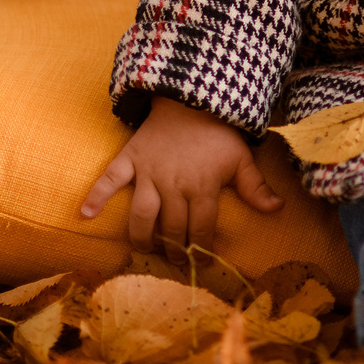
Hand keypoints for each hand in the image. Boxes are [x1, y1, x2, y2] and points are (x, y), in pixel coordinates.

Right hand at [80, 96, 282, 254]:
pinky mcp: (131, 158)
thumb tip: (278, 209)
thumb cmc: (218, 132)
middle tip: (175, 262)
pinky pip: (110, 178)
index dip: (202, 249)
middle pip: (171, 227)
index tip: (202, 266)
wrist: (193, 97)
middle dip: (174, 250)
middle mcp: (174, 183)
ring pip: (141, 213)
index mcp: (202, 186)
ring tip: (144, 250)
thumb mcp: (241, 157)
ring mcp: (149, 172)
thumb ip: (255, 187)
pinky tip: (84, 215)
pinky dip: (96, 195)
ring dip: (141, 236)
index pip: (202, 228)